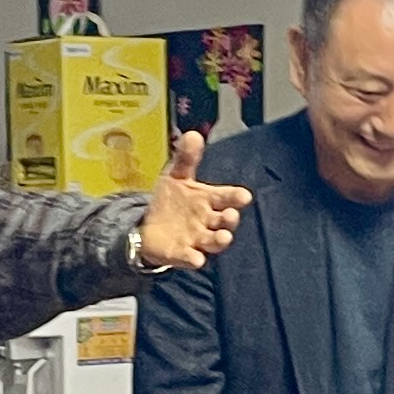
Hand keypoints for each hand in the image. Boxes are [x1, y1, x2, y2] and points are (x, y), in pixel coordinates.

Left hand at [137, 128, 254, 269]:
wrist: (149, 227)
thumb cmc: (171, 202)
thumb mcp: (176, 176)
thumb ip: (187, 158)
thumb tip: (193, 134)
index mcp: (208, 200)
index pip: (227, 197)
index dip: (236, 197)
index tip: (244, 196)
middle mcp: (207, 221)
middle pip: (224, 221)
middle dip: (229, 219)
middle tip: (230, 216)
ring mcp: (196, 239)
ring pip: (213, 241)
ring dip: (220, 240)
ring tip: (224, 237)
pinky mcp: (182, 253)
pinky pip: (190, 257)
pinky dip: (194, 259)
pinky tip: (196, 259)